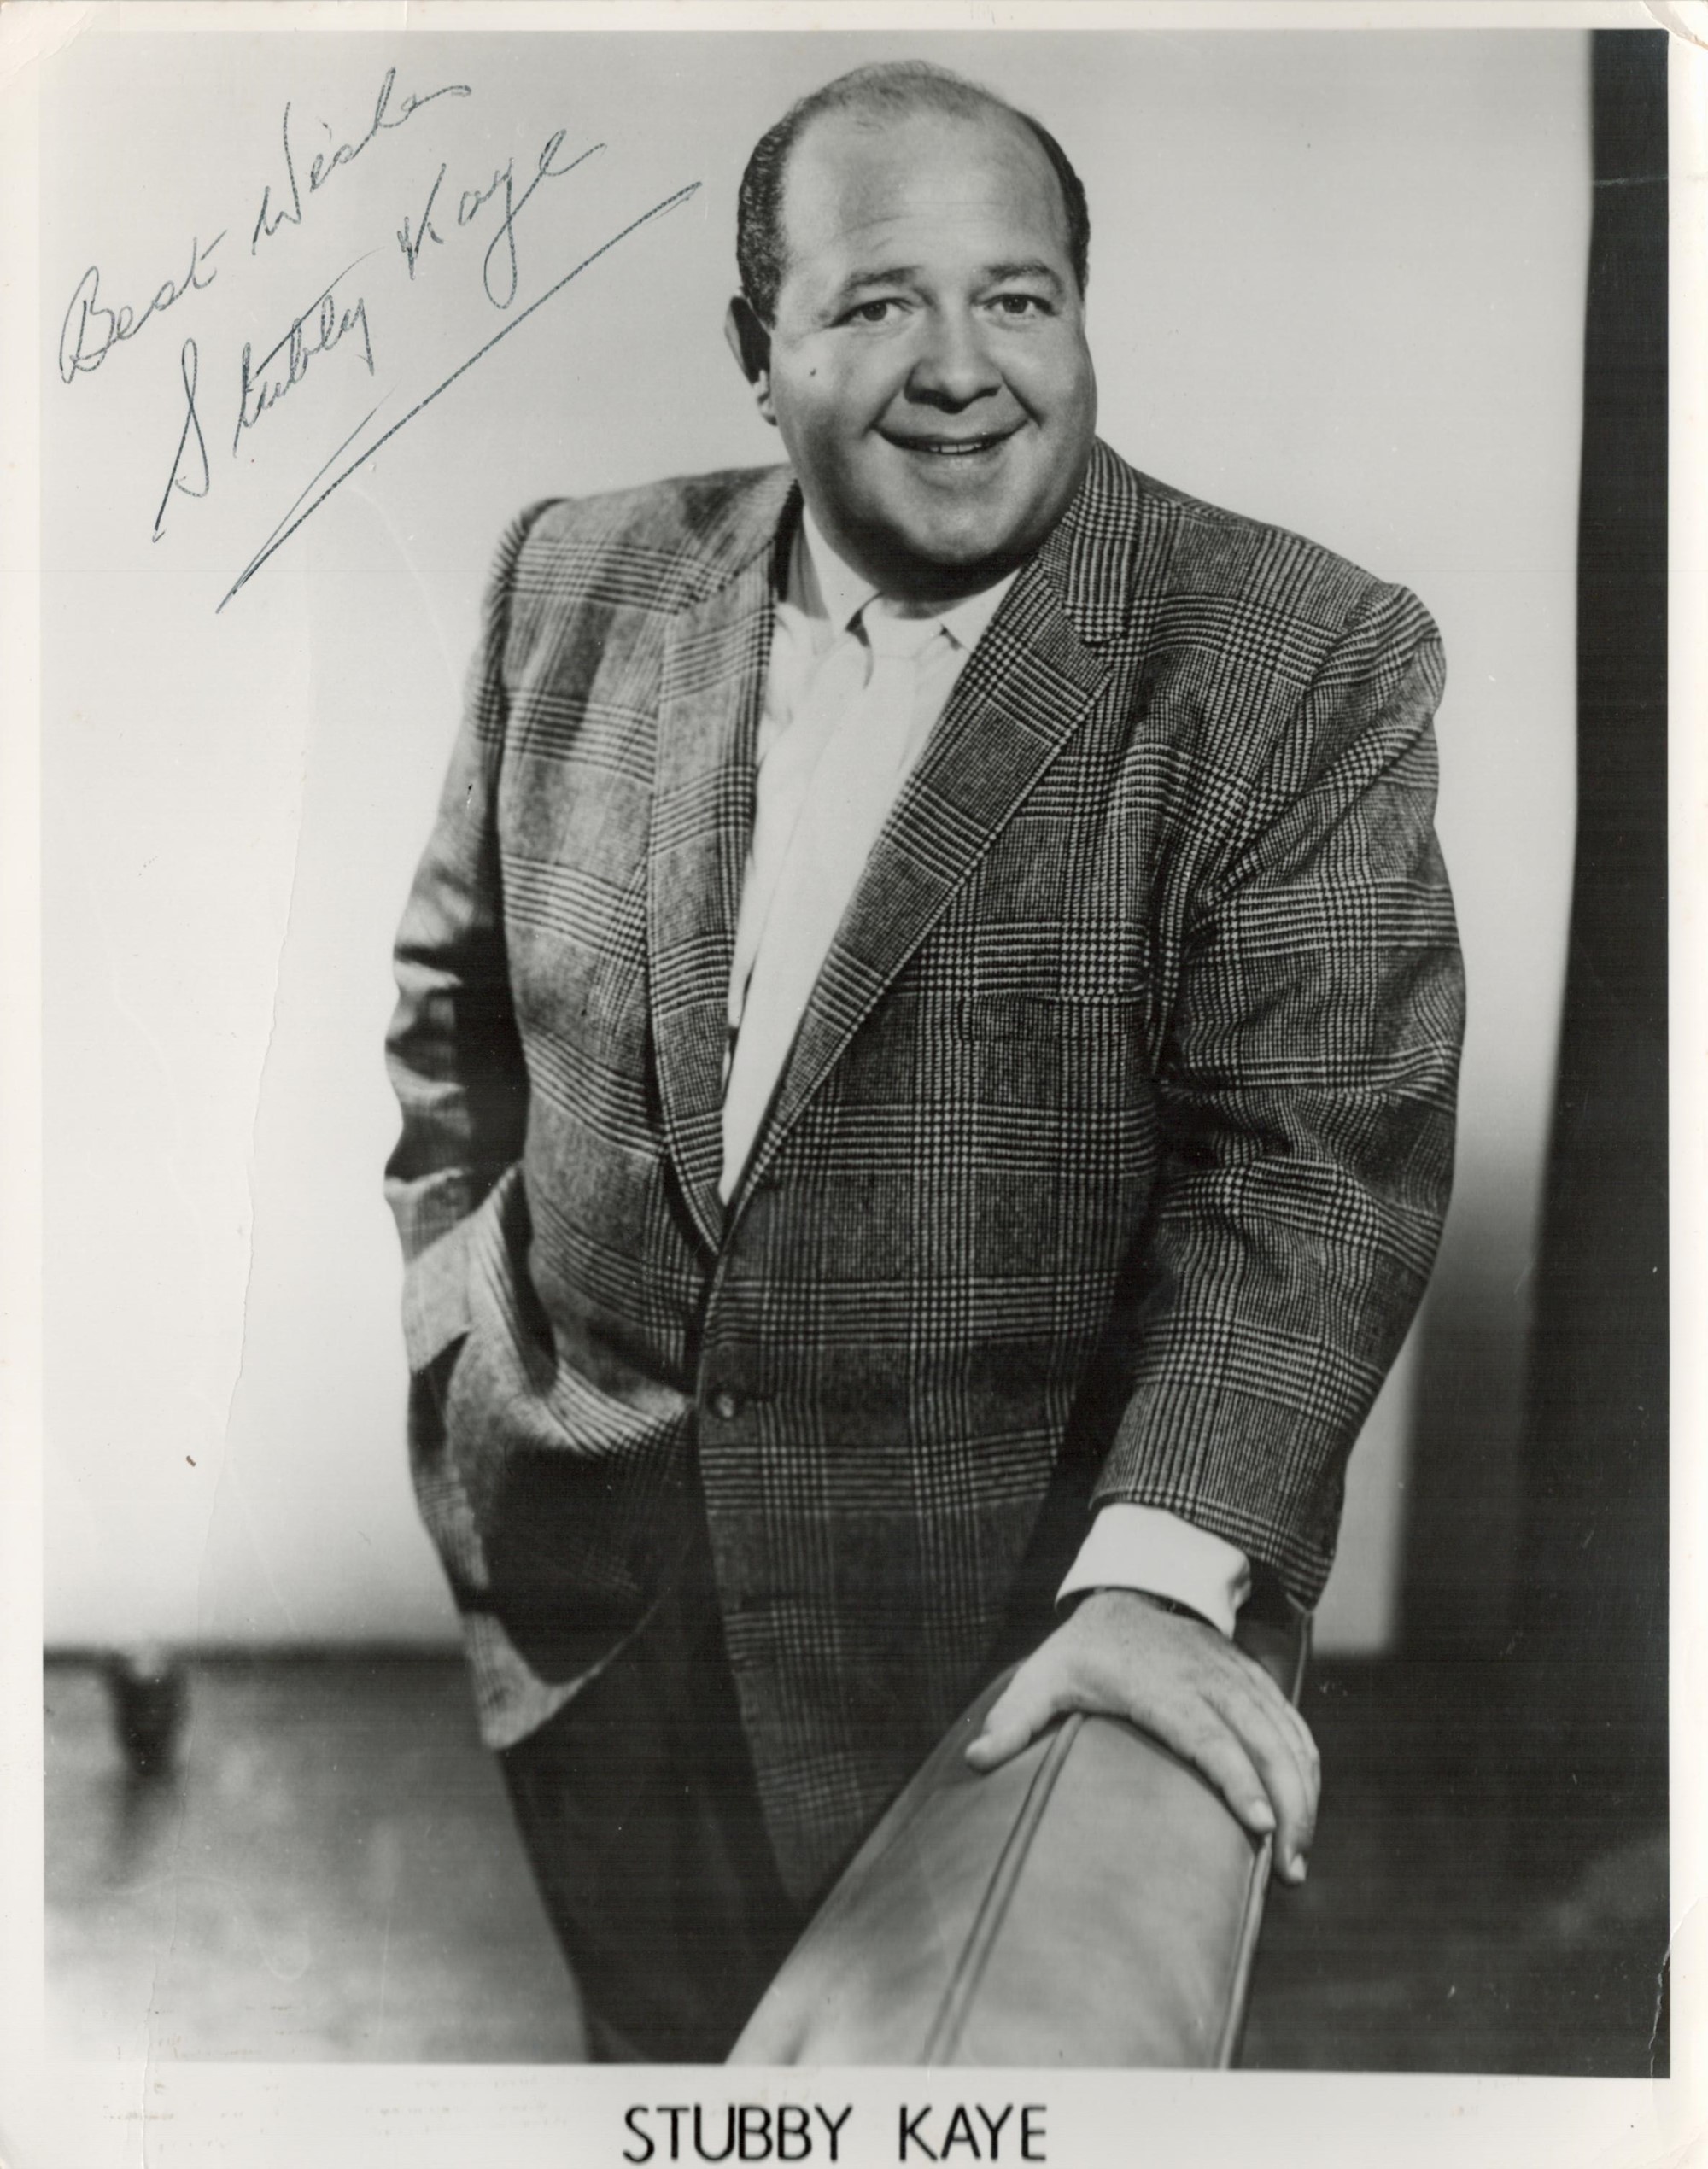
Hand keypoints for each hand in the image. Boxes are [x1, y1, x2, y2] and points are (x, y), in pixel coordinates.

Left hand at [964, 1588, 1318, 1882]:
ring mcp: (1237, 1680)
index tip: (1256, 1825)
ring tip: (1297, 1860)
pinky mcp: (1254, 1682)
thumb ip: (1014, 1717)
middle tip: (1289, 1871)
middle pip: (1262, 1743)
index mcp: (1160, 1686)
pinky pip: (1293, 1724)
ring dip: (1303, 1796)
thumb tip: (976, 1759)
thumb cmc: (1085, 1647)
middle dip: (1286, 1805)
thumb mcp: (1044, 1674)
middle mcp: (1208, 1681)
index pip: (1207, 1735)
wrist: (1133, 1587)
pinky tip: (1306, 1813)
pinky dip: (1308, 1768)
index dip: (1235, 1779)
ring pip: (1287, 1736)